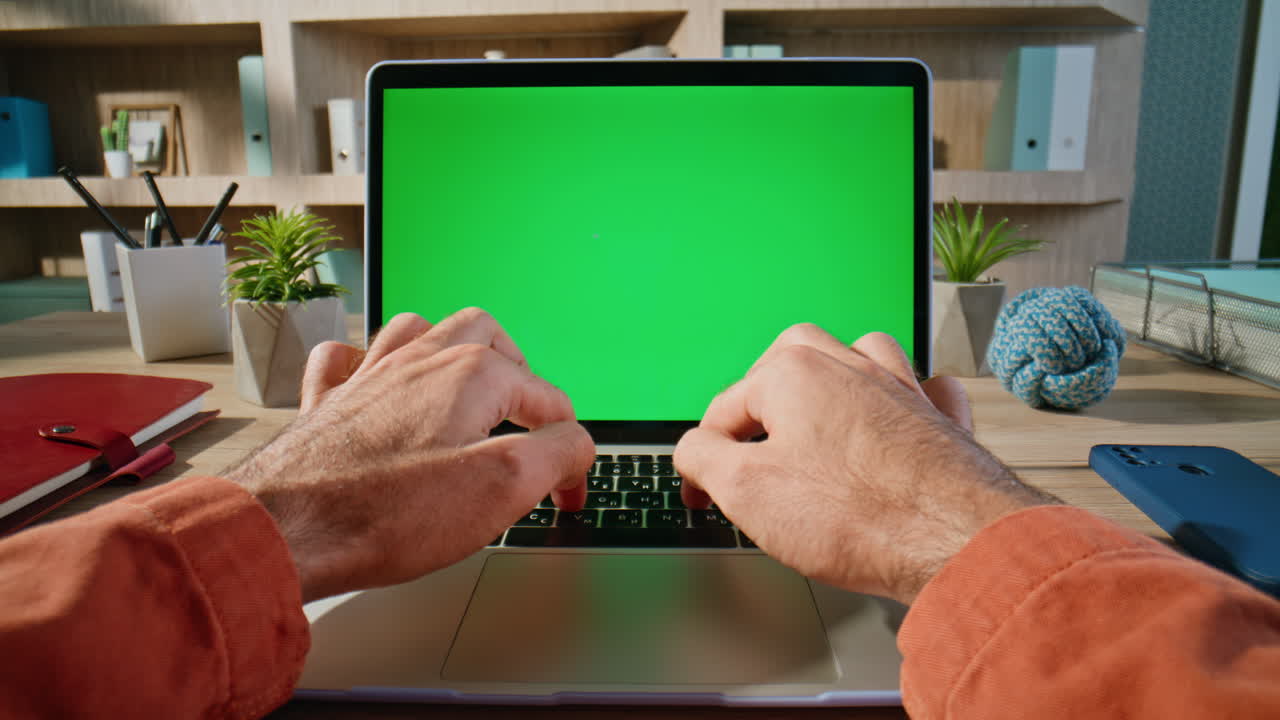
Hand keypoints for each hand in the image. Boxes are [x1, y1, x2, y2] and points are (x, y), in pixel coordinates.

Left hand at [223, 309, 592, 602]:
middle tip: (530, 422)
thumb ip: (556, 455)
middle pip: (486, 336)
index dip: (569, 453)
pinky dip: (367, 361)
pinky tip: (374, 381)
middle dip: (519, 373)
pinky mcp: (328, 404)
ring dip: (452, 351)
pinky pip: (345, 357)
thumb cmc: (387, 512)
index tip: (568, 498)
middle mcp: (419, 362)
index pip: (548, 401)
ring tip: (469, 387)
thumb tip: (576, 443)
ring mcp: (369, 377)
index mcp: (470, 375)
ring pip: (418, 332)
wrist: (286, 528)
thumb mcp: (502, 488)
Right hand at [674, 324, 1056, 604]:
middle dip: (762, 407)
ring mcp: (899, 388)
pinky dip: (907, 397)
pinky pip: (923, 388)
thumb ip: (702, 458)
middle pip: (785, 367)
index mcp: (793, 371)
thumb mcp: (745, 492)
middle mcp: (849, 365)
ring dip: (828, 387)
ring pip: (855, 360)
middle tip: (750, 457)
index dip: (703, 460)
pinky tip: (900, 416)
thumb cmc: (858, 516)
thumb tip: (694, 450)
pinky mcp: (939, 420)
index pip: (723, 410)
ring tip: (812, 429)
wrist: (955, 541)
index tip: (701, 495)